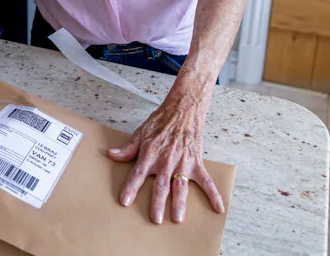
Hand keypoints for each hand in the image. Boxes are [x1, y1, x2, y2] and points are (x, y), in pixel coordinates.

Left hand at [107, 89, 223, 223]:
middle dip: (158, 203)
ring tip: (178, 218)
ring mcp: (183, 163)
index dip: (130, 188)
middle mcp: (166, 161)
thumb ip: (128, 148)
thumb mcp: (140, 133)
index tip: (124, 201)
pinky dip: (213, 194)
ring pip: (181, 187)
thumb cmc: (161, 121)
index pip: (137, 174)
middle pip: (161, 186)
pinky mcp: (196, 162)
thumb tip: (111, 155)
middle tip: (155, 220)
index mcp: (150, 154)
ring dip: (180, 203)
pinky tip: (218, 207)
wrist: (183, 110)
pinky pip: (206, 181)